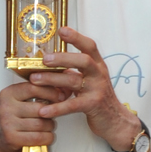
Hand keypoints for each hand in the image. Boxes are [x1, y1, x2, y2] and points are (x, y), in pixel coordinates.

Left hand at [28, 29, 142, 151]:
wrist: (116, 121)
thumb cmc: (98, 98)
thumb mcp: (90, 80)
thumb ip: (75, 70)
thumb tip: (49, 61)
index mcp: (98, 65)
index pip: (89, 46)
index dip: (76, 37)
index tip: (61, 30)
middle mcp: (99, 74)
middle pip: (83, 60)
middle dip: (63, 58)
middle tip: (45, 59)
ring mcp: (97, 89)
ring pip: (74, 81)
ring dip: (52, 80)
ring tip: (34, 80)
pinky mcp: (93, 105)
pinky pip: (73, 105)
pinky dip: (57, 108)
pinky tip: (44, 110)